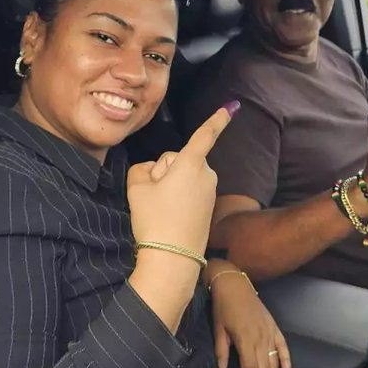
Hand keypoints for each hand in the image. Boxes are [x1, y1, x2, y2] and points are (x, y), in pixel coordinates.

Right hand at [128, 102, 236, 254]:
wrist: (173, 260)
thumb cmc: (155, 221)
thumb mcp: (136, 188)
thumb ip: (141, 169)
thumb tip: (152, 172)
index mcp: (191, 164)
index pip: (204, 135)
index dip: (217, 119)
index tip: (232, 106)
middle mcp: (206, 175)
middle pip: (177, 160)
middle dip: (164, 171)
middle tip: (154, 196)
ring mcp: (209, 192)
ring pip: (182, 177)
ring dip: (169, 186)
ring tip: (161, 210)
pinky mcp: (208, 207)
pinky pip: (187, 192)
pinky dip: (177, 199)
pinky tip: (169, 217)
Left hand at [209, 265, 291, 367]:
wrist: (234, 283)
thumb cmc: (223, 307)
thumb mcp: (218, 330)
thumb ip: (222, 353)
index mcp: (246, 341)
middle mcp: (261, 338)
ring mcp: (269, 332)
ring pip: (274, 364)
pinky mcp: (274, 327)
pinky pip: (283, 346)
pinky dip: (286, 361)